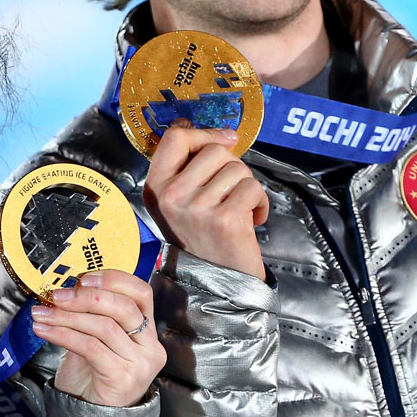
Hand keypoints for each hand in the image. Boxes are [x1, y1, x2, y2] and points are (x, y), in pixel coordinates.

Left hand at [31, 270, 165, 406]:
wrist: (93, 415)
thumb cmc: (94, 374)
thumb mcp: (97, 337)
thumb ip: (92, 313)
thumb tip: (66, 288)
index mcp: (147, 329)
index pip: (141, 292)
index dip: (114, 279)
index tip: (85, 277)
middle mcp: (149, 345)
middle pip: (123, 307)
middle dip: (85, 297)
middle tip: (57, 295)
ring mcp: (139, 363)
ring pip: (103, 326)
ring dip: (66, 316)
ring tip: (43, 314)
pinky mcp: (123, 377)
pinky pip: (91, 347)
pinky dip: (64, 335)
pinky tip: (46, 331)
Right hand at [142, 125, 269, 280]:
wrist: (218, 283)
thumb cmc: (203, 236)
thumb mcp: (180, 201)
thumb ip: (190, 168)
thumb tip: (222, 135)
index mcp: (156, 187)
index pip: (175, 138)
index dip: (203, 133)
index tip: (225, 140)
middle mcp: (171, 196)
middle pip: (214, 150)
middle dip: (232, 166)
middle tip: (230, 192)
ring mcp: (197, 207)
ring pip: (237, 168)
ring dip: (247, 186)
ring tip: (239, 208)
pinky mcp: (224, 219)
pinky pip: (253, 187)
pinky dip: (260, 202)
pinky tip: (251, 220)